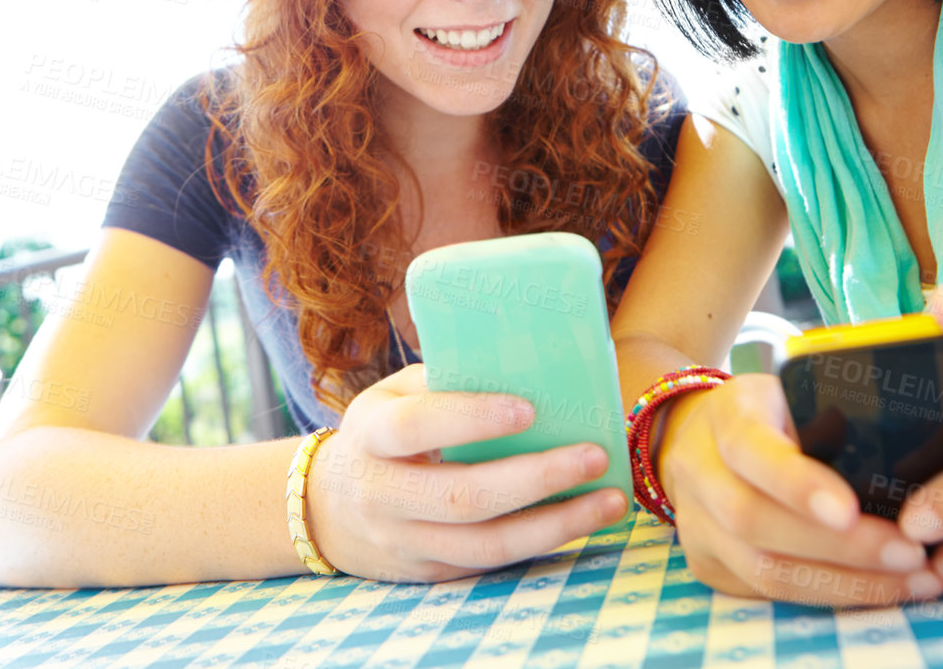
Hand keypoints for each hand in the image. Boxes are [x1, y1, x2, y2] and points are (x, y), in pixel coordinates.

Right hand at [305, 364, 629, 581]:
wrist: (331, 509)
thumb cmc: (384, 431)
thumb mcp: (395, 395)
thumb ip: (447, 382)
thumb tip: (531, 368)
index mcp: (370, 434)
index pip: (416, 425)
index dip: (471, 418)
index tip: (530, 408)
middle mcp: (381, 495)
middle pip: (463, 496)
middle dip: (536, 477)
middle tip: (595, 454)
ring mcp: (405, 543)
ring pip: (486, 545)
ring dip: (557, 524)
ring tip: (611, 500)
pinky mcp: (431, 573)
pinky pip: (493, 564)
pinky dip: (544, 542)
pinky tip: (584, 520)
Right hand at [656, 372, 942, 605]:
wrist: (694, 437)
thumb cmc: (768, 412)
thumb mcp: (792, 390)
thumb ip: (831, 414)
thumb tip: (914, 457)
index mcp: (725, 416)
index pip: (750, 449)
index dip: (795, 484)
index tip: (849, 509)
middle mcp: (698, 473)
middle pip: (756, 522)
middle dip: (841, 548)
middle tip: (912, 554)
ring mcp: (696, 526)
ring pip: (764, 571)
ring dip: (846, 584)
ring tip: (915, 581)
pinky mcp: (708, 565)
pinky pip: (770, 594)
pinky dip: (832, 595)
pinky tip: (883, 590)